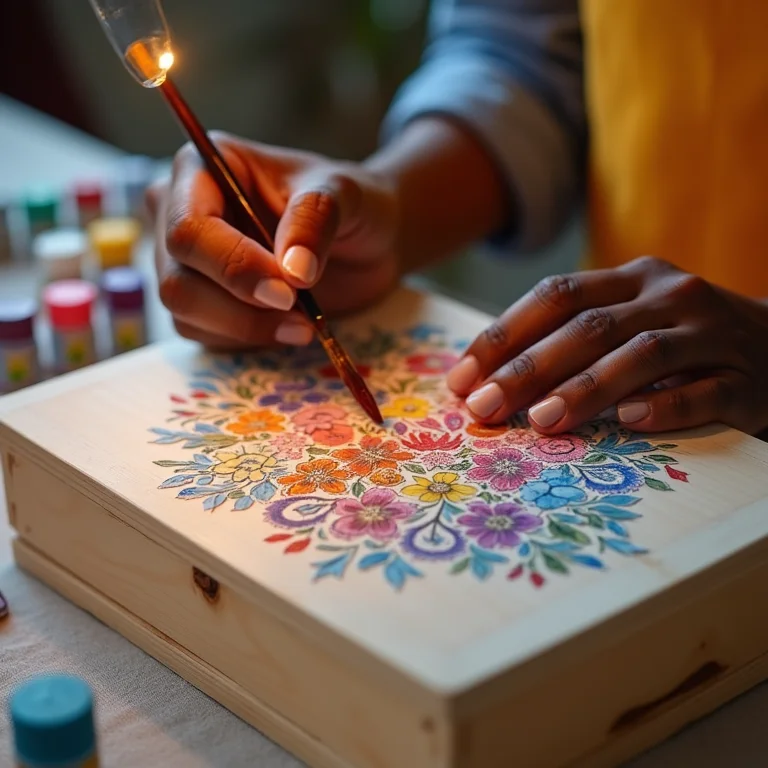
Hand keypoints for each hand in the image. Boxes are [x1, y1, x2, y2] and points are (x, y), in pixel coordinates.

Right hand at [146, 132, 399, 349]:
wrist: (364, 240)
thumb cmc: (348, 203)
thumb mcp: (344, 195)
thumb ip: (314, 220)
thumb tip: (292, 271)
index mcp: (200, 168)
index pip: (189, 229)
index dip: (234, 266)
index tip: (288, 289)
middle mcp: (177, 212)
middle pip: (178, 280)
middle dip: (241, 307)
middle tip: (302, 317)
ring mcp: (183, 261)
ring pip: (186, 312)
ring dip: (248, 328)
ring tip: (303, 323)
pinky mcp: (200, 301)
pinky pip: (203, 334)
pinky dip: (248, 338)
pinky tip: (287, 325)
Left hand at [447, 256, 767, 434]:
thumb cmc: (681, 340)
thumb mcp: (630, 319)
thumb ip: (573, 337)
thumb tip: (486, 378)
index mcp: (633, 278)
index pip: (556, 296)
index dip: (503, 335)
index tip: (462, 377)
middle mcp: (671, 294)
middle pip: (589, 326)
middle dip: (528, 368)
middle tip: (485, 407)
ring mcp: (712, 333)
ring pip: (641, 355)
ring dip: (586, 388)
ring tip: (542, 421)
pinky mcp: (746, 377)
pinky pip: (704, 391)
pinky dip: (664, 406)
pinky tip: (628, 424)